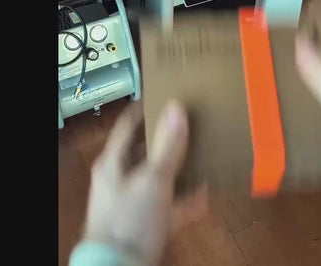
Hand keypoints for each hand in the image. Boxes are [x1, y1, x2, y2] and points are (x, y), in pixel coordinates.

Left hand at [82, 101, 207, 265]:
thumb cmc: (130, 219)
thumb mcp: (153, 179)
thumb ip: (168, 145)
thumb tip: (177, 106)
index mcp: (113, 162)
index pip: (128, 125)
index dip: (146, 108)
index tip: (166, 94)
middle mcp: (121, 179)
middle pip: (145, 151)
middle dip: (169, 139)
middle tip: (192, 123)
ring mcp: (133, 203)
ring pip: (159, 178)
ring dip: (181, 168)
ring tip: (204, 154)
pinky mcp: (146, 225)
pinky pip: (169, 205)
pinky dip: (186, 199)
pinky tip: (206, 193)